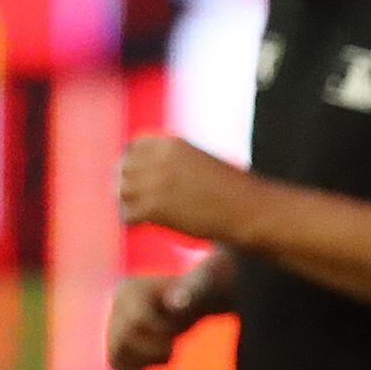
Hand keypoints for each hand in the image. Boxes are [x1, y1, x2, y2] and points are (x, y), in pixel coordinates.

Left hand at [117, 135, 261, 244]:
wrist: (250, 212)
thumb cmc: (237, 192)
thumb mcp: (205, 163)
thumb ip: (180, 162)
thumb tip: (166, 175)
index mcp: (172, 144)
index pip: (134, 146)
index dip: (131, 161)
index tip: (136, 175)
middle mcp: (159, 160)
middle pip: (122, 168)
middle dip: (125, 182)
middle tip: (133, 198)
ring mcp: (154, 183)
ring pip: (121, 191)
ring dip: (126, 202)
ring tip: (138, 212)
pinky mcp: (154, 208)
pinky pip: (127, 214)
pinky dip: (131, 221)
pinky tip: (141, 224)